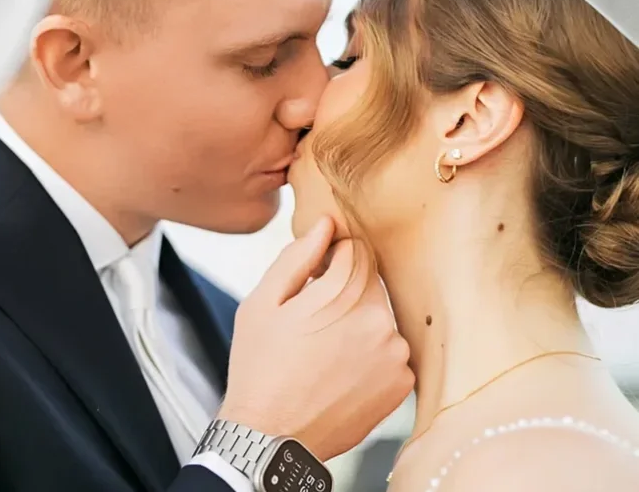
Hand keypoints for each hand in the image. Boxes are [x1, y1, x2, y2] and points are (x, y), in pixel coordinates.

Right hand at [219, 217, 413, 459]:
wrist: (271, 436)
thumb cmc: (260, 366)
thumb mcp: (263, 303)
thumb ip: (297, 258)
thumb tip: (326, 226)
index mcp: (345, 294)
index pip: (357, 251)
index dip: (332, 260)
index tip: (314, 281)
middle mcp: (380, 320)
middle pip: (370, 284)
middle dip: (345, 294)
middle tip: (312, 324)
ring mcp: (396, 354)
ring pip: (381, 318)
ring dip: (359, 324)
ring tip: (324, 353)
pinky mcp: (403, 383)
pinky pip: (390, 352)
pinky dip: (370, 355)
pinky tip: (340, 372)